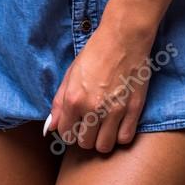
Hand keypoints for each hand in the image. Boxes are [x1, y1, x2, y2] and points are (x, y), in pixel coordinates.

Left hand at [48, 20, 156, 153]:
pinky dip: (120, 135)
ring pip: (104, 146)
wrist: (124, 37)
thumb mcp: (71, 73)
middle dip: (85, 136)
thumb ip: (59, 102)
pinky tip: (119, 123)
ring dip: (102, 139)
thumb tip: (51, 127)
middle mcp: (93, 108)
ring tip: (104, 125)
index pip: (66, 133)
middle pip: (85, 143)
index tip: (76, 123)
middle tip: (90, 123)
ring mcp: (115, 110)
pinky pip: (124, 138)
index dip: (70, 130)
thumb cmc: (96, 52)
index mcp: (74, 99)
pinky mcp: (134, 109)